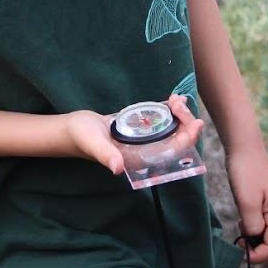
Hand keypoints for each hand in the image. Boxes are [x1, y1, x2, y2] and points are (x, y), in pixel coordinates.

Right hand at [65, 95, 204, 175]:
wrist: (71, 130)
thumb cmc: (81, 138)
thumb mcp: (93, 144)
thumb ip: (105, 155)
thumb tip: (117, 168)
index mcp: (139, 158)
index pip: (171, 152)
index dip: (187, 139)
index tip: (196, 122)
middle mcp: (144, 151)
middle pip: (175, 140)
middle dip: (184, 122)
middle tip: (180, 103)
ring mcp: (142, 139)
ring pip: (170, 129)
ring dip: (178, 115)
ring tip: (177, 99)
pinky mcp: (138, 128)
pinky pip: (159, 121)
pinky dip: (168, 111)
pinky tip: (172, 100)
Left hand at [226, 145, 267, 263]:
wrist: (245, 149)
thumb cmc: (245, 172)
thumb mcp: (246, 200)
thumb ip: (252, 224)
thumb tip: (254, 239)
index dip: (259, 256)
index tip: (240, 249)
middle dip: (259, 252)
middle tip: (240, 243)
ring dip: (257, 242)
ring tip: (241, 230)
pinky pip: (267, 228)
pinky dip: (256, 232)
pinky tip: (243, 222)